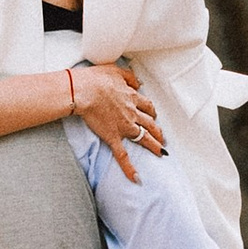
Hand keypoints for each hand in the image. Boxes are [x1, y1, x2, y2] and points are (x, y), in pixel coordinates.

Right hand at [72, 60, 164, 180]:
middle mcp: (132, 112)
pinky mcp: (113, 137)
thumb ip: (128, 76)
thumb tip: (138, 81)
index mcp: (132, 97)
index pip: (147, 105)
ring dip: (154, 145)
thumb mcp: (115, 70)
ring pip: (144, 138)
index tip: (153, 114)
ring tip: (161, 152)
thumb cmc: (95, 79)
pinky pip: (123, 155)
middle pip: (151, 123)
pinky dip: (130, 168)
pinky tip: (136, 178)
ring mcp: (124, 126)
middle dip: (158, 131)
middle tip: (162, 137)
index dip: (151, 111)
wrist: (84, 91)